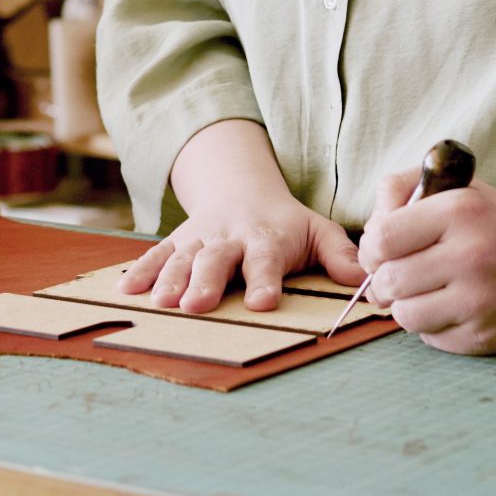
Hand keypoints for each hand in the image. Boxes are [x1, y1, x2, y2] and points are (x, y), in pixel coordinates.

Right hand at [117, 190, 361, 314]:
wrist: (240, 190)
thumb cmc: (285, 223)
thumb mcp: (318, 231)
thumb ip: (341, 256)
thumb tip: (369, 283)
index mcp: (266, 238)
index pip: (267, 260)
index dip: (265, 281)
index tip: (263, 303)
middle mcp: (229, 238)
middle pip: (217, 260)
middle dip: (206, 282)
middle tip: (197, 305)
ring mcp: (199, 239)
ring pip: (182, 258)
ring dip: (170, 280)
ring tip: (160, 303)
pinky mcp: (177, 242)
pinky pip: (156, 255)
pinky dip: (141, 271)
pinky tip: (126, 290)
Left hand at [356, 167, 495, 355]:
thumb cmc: (490, 222)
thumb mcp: (452, 186)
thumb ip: (400, 189)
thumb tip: (370, 230)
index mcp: (460, 211)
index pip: (383, 238)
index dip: (370, 248)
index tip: (378, 251)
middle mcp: (473, 256)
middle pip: (389, 281)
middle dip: (383, 281)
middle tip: (396, 275)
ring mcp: (483, 301)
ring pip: (405, 316)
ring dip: (405, 305)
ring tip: (424, 291)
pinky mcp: (487, 336)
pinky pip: (431, 338)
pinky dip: (432, 325)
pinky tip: (452, 306)